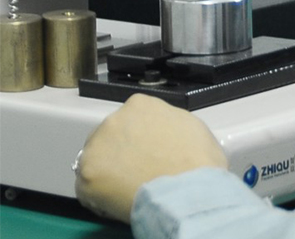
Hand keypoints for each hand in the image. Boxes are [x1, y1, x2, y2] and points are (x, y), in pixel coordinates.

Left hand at [74, 93, 227, 223]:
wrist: (188, 189)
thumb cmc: (198, 160)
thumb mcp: (189, 126)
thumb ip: (167, 124)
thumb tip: (161, 135)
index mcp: (140, 104)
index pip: (131, 119)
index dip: (139, 138)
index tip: (148, 151)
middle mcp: (113, 119)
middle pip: (110, 136)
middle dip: (121, 151)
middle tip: (138, 170)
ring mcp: (96, 146)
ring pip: (96, 160)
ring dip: (109, 171)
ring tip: (130, 187)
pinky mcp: (86, 175)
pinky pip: (88, 187)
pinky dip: (100, 195)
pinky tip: (120, 199)